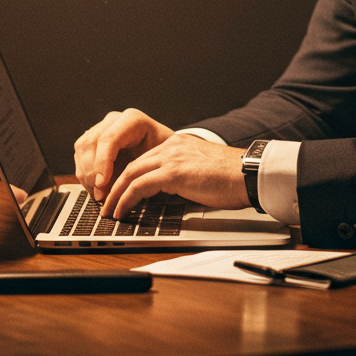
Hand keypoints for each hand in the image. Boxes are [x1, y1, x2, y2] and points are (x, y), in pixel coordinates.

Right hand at [73, 108, 174, 200]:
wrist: (163, 152)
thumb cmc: (163, 156)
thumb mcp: (159, 161)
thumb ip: (142, 171)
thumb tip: (124, 192)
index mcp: (133, 120)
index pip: (109, 139)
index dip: (102, 163)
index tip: (102, 185)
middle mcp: (114, 121)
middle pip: (91, 144)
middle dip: (93, 173)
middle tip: (101, 196)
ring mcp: (101, 128)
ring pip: (82, 151)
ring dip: (87, 177)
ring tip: (101, 195)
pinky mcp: (92, 140)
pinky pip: (80, 158)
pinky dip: (86, 177)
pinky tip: (98, 189)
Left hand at [102, 133, 248, 219]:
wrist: (248, 174)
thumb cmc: (233, 177)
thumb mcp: (203, 171)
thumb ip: (185, 175)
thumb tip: (174, 191)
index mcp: (179, 144)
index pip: (146, 159)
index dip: (130, 177)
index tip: (121, 192)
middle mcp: (172, 146)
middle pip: (133, 165)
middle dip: (116, 185)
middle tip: (107, 203)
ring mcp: (171, 158)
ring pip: (130, 174)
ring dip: (116, 194)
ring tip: (109, 211)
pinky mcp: (173, 173)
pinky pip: (138, 186)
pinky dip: (126, 200)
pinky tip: (122, 212)